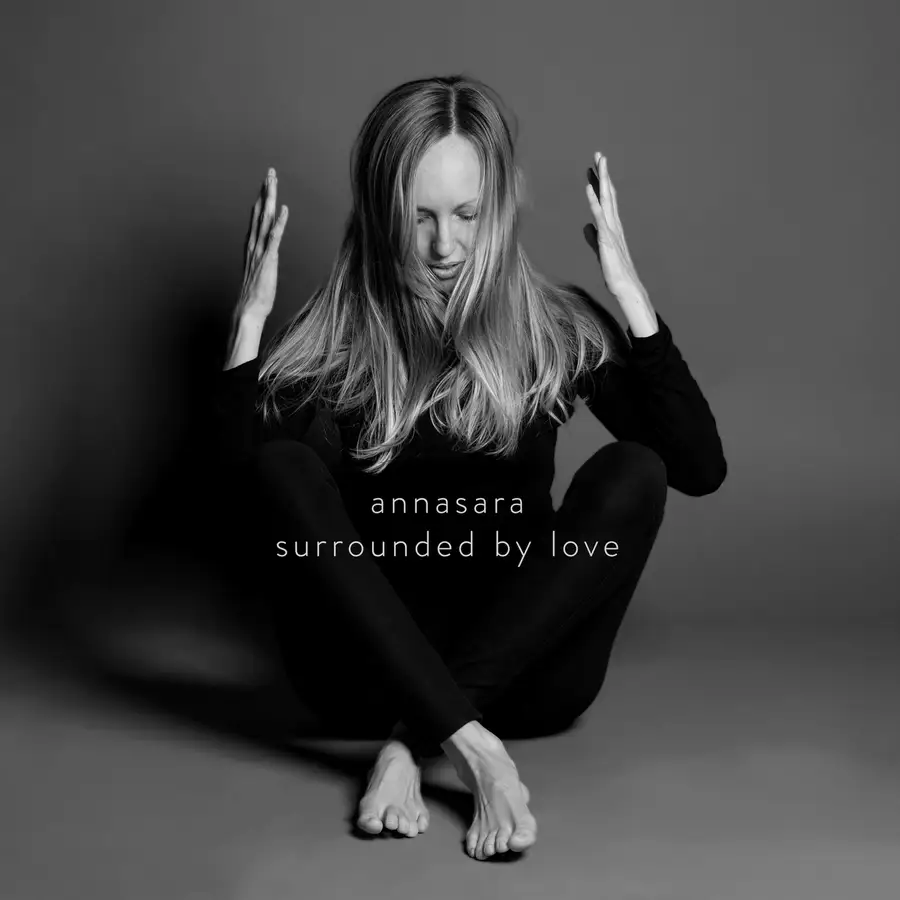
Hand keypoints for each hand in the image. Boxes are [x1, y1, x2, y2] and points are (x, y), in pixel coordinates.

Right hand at [235, 168, 288, 322]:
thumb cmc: (255, 294)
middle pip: (260, 212)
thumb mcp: (259, 271)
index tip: (265, 184)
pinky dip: (280, 222)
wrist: (249, 309)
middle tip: (270, 173)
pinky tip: (284, 209)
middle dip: (265, 192)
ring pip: (265, 219)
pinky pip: (275, 237)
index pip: (257, 217)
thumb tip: (267, 253)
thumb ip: (262, 259)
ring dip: (270, 199)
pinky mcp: (268, 259)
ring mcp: (260, 251)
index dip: (261, 199)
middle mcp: (254, 244)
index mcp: (252, 246)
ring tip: (273, 182)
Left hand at [583, 152, 645, 298]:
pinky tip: (590, 188)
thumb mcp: (600, 251)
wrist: (626, 287)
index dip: (601, 184)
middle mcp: (614, 224)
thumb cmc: (615, 272)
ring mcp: (612, 230)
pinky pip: (600, 215)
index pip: (607, 200)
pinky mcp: (607, 238)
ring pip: (606, 199)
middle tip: (599, 155)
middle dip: (603, 174)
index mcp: (612, 227)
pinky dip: (594, 200)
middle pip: (608, 194)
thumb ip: (594, 237)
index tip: (597, 168)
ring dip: (601, 180)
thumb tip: (587, 226)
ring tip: (598, 161)